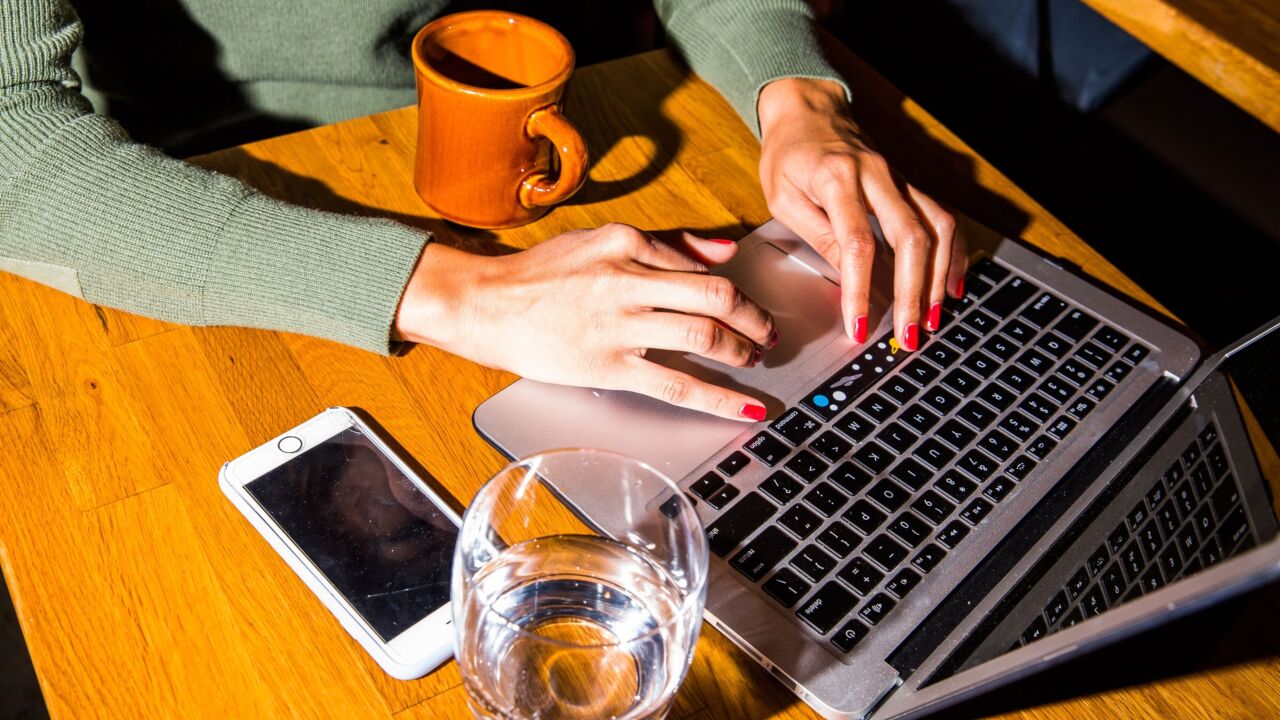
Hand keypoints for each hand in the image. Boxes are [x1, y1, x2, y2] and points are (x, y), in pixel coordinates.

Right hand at [394, 224, 777, 420]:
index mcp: (627, 240)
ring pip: (703, 336)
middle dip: (753, 319)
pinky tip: (745, 408)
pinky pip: (676, 384)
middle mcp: (626, 278)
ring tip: (752, 360)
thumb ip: (667, 244)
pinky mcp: (608, 365)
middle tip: (767, 333)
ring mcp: (619, 324)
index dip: (737, 290)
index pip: (701, 265)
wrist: (486, 304)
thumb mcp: (603, 239)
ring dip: (741, 351)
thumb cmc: (542, 274)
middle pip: (715, 296)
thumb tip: (725, 249)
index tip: (750, 307)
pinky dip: (719, 398)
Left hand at [757, 77, 965, 349]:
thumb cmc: (788, 155)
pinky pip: (943, 217)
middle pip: (911, 238)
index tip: (858, 327)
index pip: (857, 244)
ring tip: (932, 317)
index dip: (861, 290)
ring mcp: (899, 177)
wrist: (806, 107)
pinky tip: (951, 285)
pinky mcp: (909, 183)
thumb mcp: (783, 198)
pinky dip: (953, 253)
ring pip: (938, 226)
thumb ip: (818, 235)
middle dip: (912, 292)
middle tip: (909, 334)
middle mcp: (877, 175)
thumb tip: (850, 278)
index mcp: (837, 178)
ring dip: (940, 276)